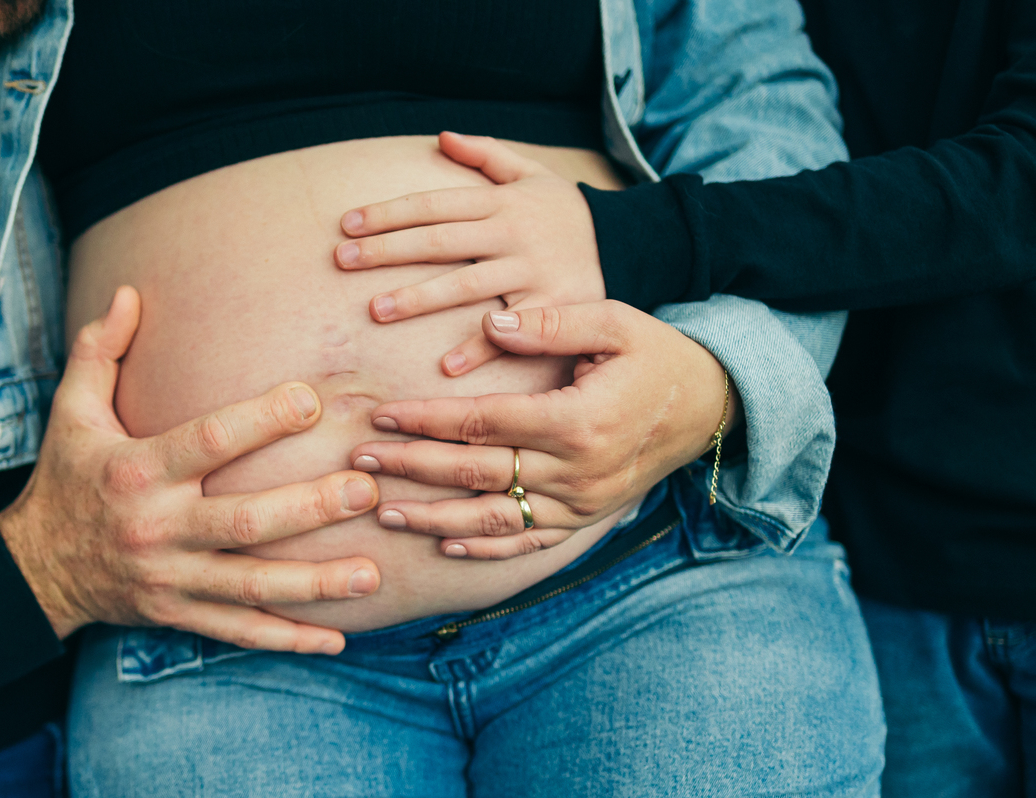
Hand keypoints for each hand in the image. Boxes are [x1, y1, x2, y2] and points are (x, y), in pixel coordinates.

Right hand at [0, 287, 381, 654]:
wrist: (33, 570)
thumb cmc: (66, 479)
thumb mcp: (71, 412)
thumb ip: (101, 351)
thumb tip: (130, 292)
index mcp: (137, 471)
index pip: (208, 441)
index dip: (261, 420)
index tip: (312, 401)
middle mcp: (158, 528)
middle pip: (243, 521)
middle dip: (309, 507)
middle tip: (364, 489)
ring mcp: (171, 578)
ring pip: (251, 585)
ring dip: (314, 583)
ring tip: (370, 574)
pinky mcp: (177, 613)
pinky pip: (238, 631)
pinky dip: (286, 637)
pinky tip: (335, 639)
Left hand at [335, 131, 605, 375]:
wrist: (632, 245)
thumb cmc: (569, 214)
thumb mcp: (535, 175)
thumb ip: (489, 155)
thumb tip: (442, 136)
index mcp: (501, 202)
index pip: (434, 203)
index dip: (389, 212)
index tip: (347, 225)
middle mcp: (512, 233)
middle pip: (440, 240)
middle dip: (388, 249)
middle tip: (342, 261)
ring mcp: (532, 270)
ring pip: (466, 283)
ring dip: (419, 297)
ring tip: (376, 310)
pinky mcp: (552, 306)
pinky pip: (510, 329)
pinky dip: (480, 346)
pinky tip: (445, 366)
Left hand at [349, 301, 739, 559]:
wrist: (709, 407)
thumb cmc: (656, 357)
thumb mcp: (615, 324)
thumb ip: (552, 324)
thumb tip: (491, 322)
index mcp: (577, 420)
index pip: (482, 422)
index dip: (426, 418)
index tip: (381, 412)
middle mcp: (575, 471)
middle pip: (476, 473)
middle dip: (412, 467)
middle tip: (360, 463)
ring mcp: (581, 504)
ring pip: (494, 517)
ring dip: (434, 516)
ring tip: (385, 510)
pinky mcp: (586, 520)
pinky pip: (529, 543)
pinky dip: (486, 546)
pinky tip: (446, 541)